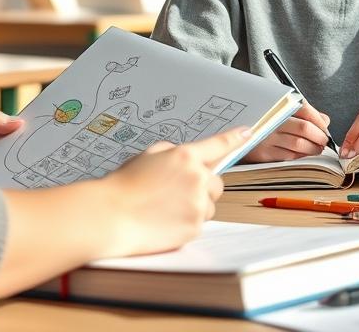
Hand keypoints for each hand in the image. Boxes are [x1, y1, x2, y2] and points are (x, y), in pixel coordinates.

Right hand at [102, 126, 250, 257]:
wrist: (110, 216)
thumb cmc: (123, 186)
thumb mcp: (146, 156)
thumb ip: (172, 152)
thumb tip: (186, 156)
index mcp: (185, 156)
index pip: (218, 145)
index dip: (235, 138)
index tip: (248, 132)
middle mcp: (197, 178)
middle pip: (217, 182)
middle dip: (204, 186)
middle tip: (179, 192)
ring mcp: (197, 204)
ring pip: (209, 205)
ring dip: (196, 205)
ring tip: (166, 208)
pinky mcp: (195, 227)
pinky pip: (200, 222)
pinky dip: (187, 222)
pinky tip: (165, 221)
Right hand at [241, 103, 331, 161]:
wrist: (231, 132)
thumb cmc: (262, 121)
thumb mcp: (281, 110)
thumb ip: (304, 113)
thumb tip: (325, 121)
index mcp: (278, 106)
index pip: (305, 111)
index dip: (319, 121)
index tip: (325, 128)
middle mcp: (272, 121)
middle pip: (305, 129)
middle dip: (319, 137)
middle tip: (323, 141)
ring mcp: (267, 138)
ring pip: (299, 145)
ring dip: (313, 149)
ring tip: (316, 149)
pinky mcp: (263, 154)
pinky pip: (288, 157)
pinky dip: (300, 157)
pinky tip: (302, 155)